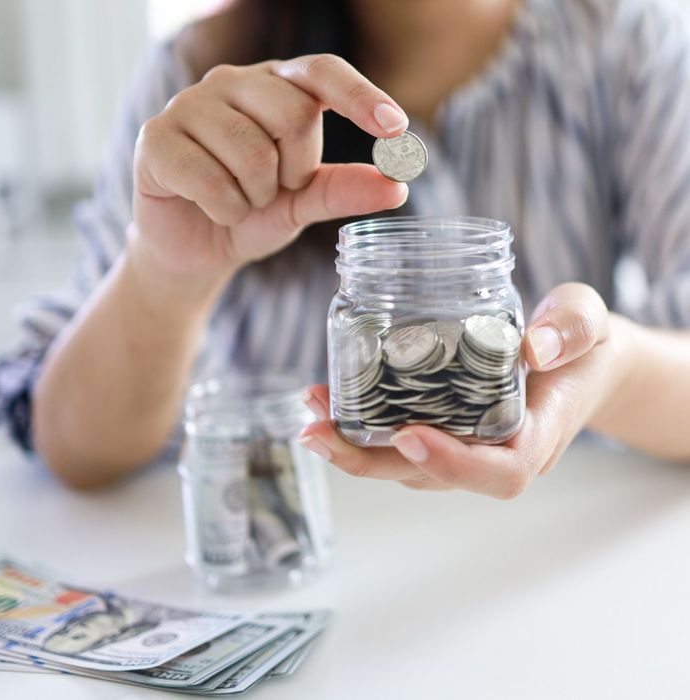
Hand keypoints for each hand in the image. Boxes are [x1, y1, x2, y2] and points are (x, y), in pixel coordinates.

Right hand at [131, 54, 408, 286]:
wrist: (195, 249)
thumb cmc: (251, 214)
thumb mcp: (303, 204)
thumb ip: (343, 190)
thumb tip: (396, 185)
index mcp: (274, 87)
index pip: (322, 72)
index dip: (360, 96)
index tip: (395, 128)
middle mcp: (232, 83)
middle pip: (292, 114)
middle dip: (294, 172)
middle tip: (274, 189)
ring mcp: (188, 105)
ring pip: (252, 153)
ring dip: (255, 197)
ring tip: (239, 200)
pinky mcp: (154, 138)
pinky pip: (210, 180)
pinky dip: (223, 210)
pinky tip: (212, 208)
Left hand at [300, 283, 621, 497]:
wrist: (576, 363)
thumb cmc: (583, 347)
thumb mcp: (588, 324)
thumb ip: (573, 330)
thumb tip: (535, 346)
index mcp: (536, 435)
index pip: (500, 471)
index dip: (452, 463)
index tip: (407, 434)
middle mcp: (494, 453)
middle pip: (431, 476)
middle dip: (369, 462)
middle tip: (317, 434)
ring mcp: (467, 447)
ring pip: (406, 464)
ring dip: (353, 445)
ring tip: (311, 411)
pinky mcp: (446, 431)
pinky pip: (401, 440)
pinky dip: (362, 425)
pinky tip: (330, 398)